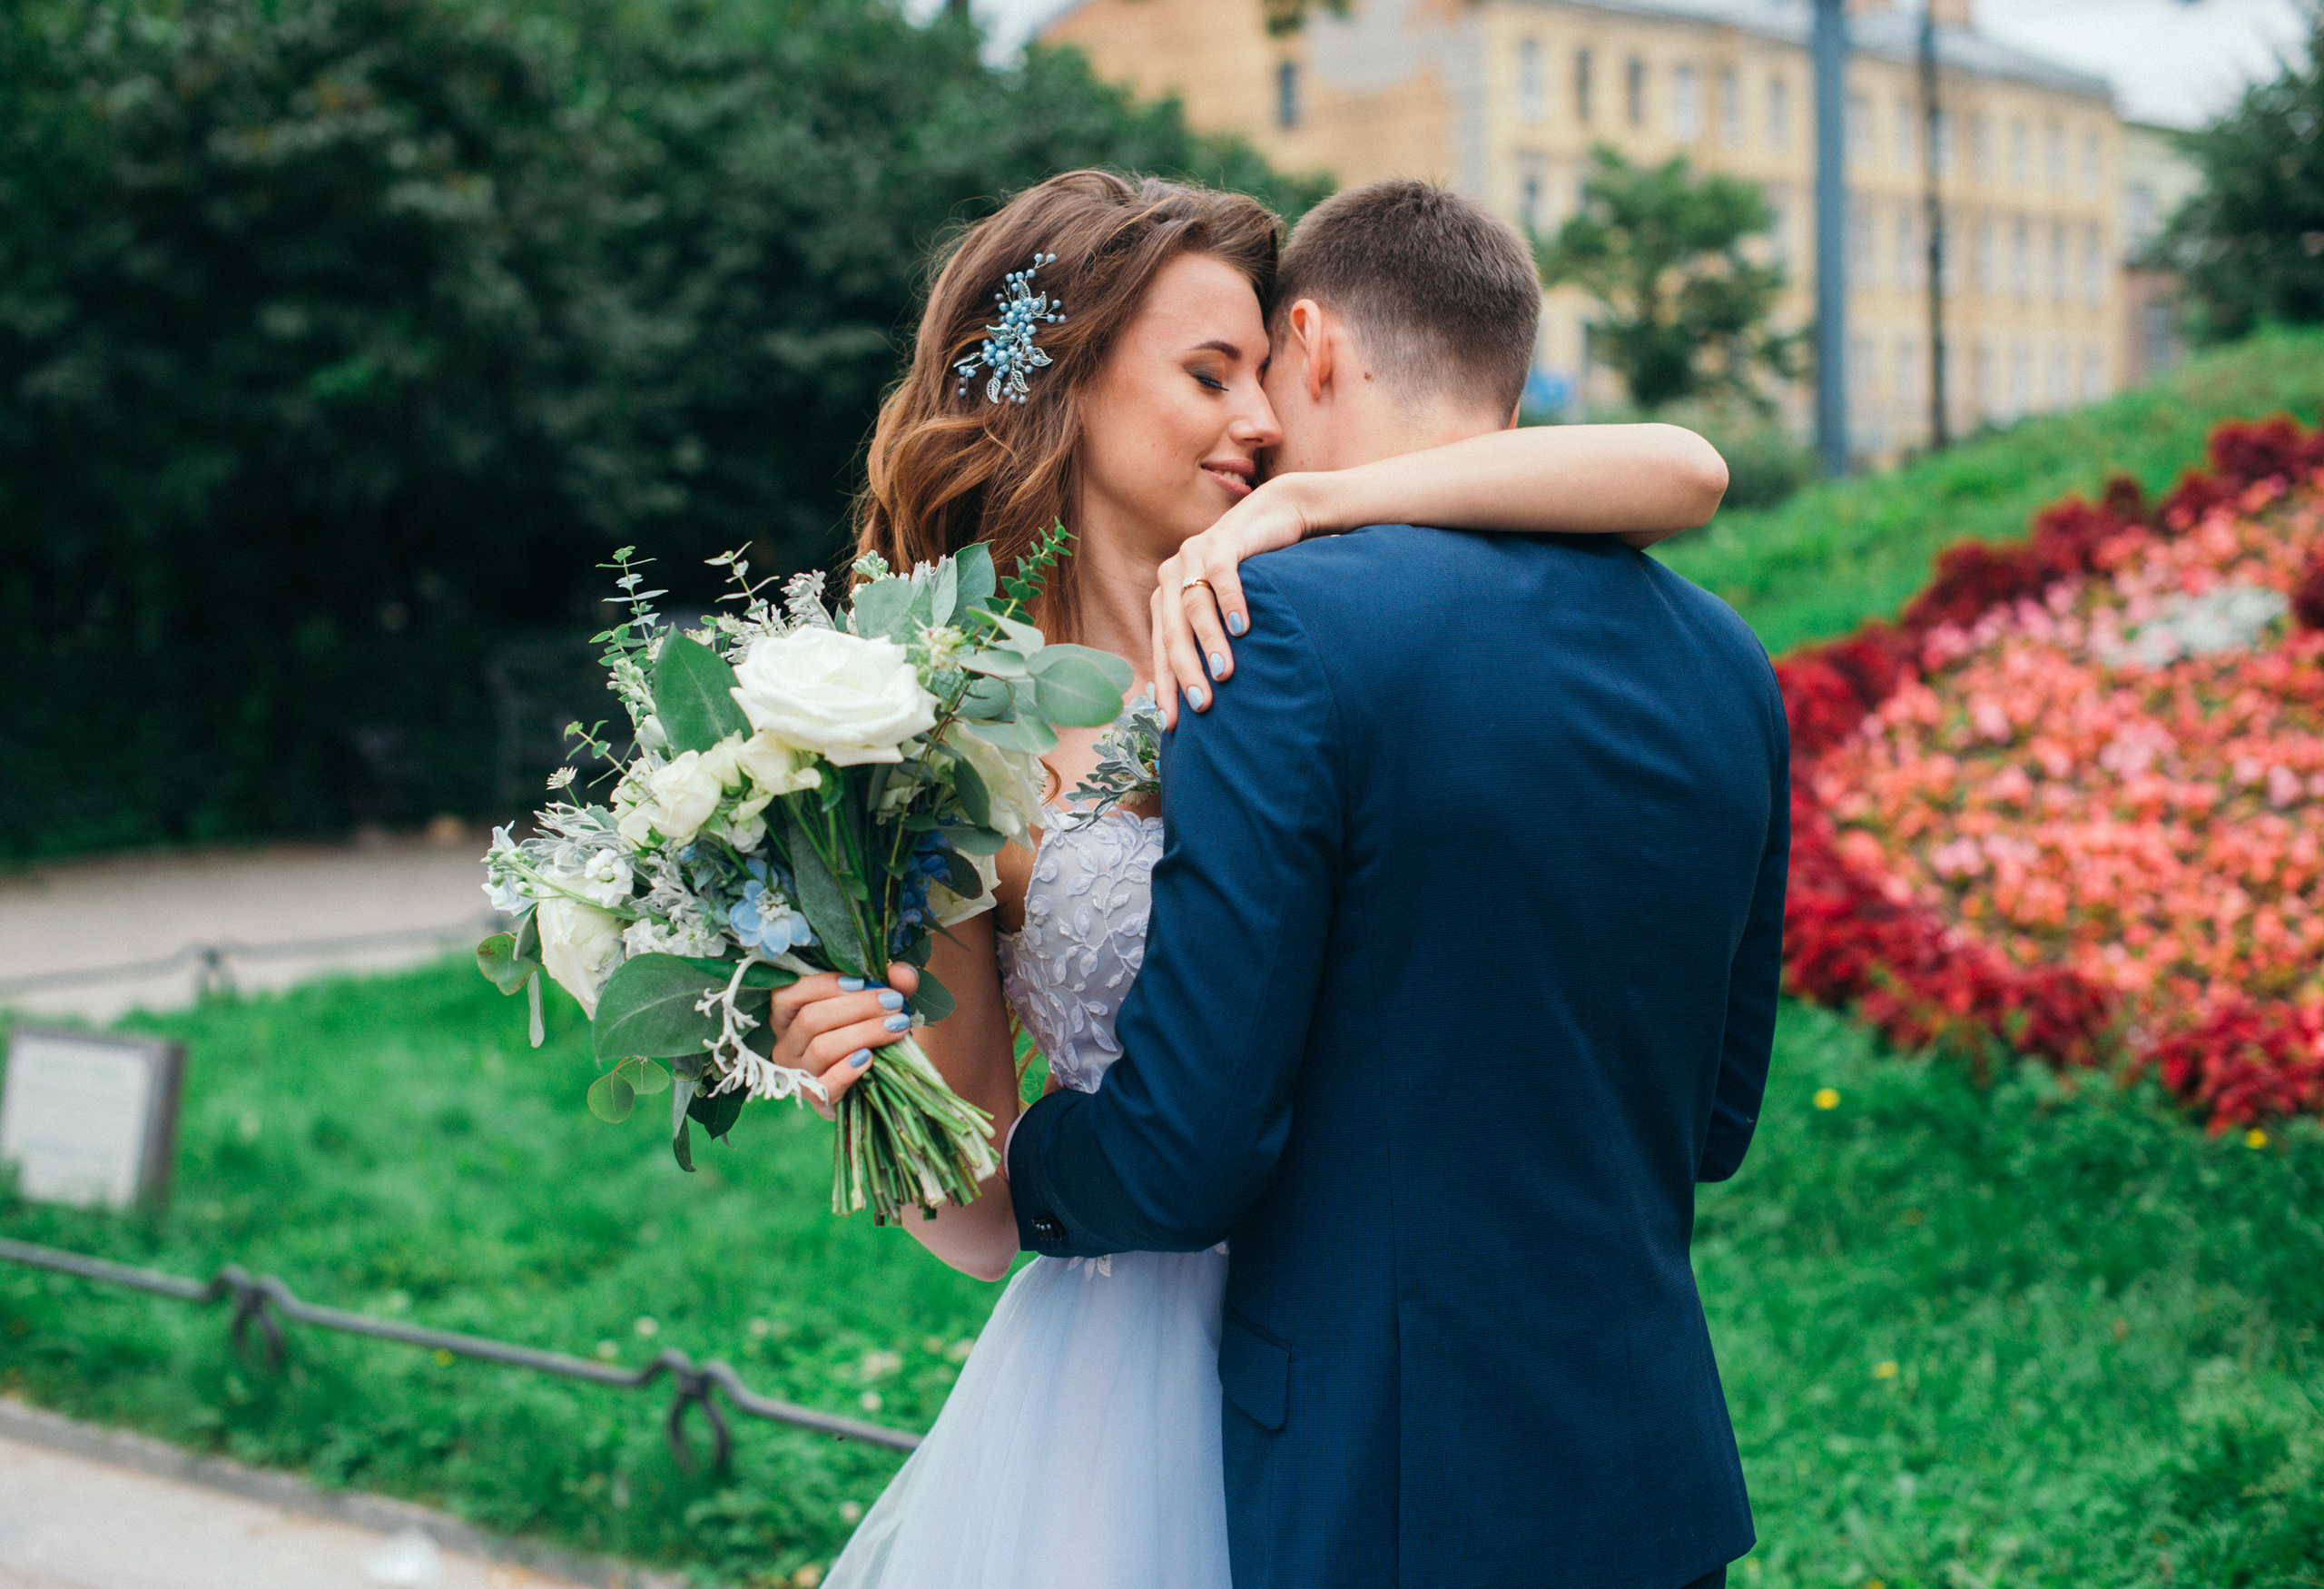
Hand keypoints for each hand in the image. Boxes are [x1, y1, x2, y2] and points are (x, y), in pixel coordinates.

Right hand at [767, 963, 921, 1117]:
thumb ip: (892, 985)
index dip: (825, 985)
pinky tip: (871, 1058)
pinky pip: (826, 1085)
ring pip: (821, 1049)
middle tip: (894, 1002)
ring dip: (863, 1033)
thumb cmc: (869, 1034)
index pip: (790, 993)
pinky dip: (848, 1070)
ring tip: (896, 1026)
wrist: (876, 1083)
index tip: (863, 982)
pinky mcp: (817, 1101)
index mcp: (789, 1016)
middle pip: (810, 1019)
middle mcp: (786, 1045)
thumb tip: (902, 973)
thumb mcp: (880, 1005)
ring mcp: (799, 1075)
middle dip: (857, 1007)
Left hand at [1148, 475, 1321, 728]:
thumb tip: (1208, 697)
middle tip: (1201, 705)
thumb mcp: (1224, 610)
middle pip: (1171, 631)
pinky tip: (1242, 628)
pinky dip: (1231, 602)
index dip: (1165, 685)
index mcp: (1166, 597)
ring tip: (1225, 673)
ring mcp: (1194, 554)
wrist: (1275, 517)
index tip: (1172, 724)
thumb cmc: (1252, 575)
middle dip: (1185, 671)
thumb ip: (1211, 640)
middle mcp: (1171, 575)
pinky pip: (1222, 574)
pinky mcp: (1222, 539)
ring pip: (1194, 605)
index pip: (1159, 648)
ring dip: (1210, 642)